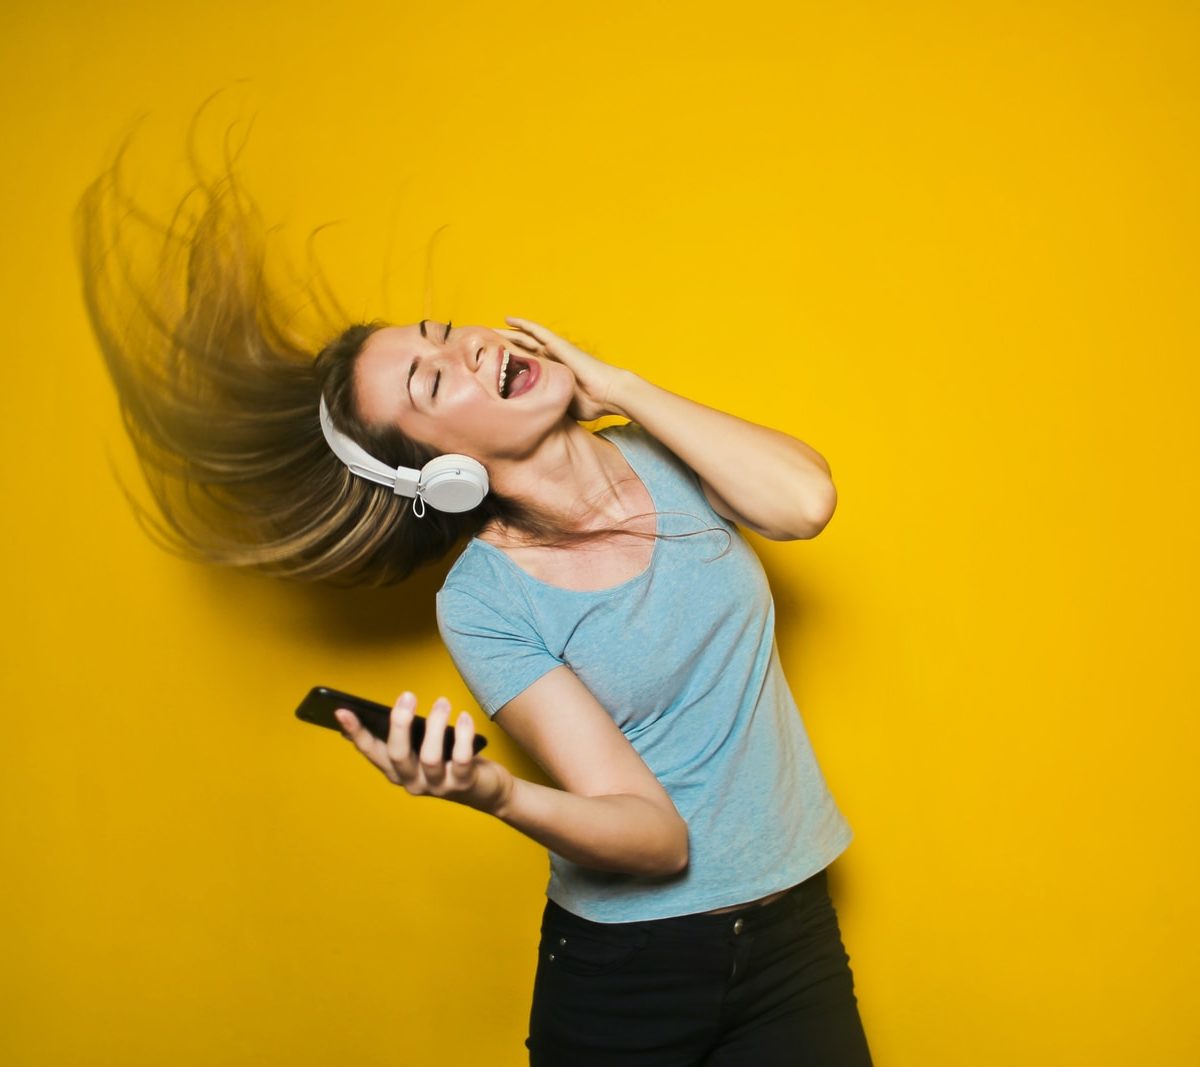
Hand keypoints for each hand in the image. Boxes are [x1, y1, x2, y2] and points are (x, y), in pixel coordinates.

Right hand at [335, 692, 511, 813]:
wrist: (487, 790)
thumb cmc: (450, 761)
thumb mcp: (424, 747)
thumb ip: (410, 734)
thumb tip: (397, 706)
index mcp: (397, 771)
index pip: (371, 752)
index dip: (356, 733)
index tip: (342, 711)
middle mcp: (412, 781)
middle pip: (397, 755)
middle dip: (399, 724)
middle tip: (407, 695)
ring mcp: (437, 786)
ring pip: (429, 757)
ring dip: (435, 725)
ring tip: (442, 702)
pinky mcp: (463, 784)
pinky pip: (462, 759)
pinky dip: (463, 736)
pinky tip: (464, 717)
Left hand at [497, 316, 634, 421]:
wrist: (607, 394)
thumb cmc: (589, 404)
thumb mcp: (559, 408)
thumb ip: (546, 409)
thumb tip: (530, 426)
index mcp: (550, 374)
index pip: (524, 366)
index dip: (508, 364)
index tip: (490, 366)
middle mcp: (550, 359)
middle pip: (521, 349)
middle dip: (503, 347)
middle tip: (482, 345)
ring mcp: (554, 351)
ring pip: (525, 338)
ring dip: (507, 333)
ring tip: (488, 329)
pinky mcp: (558, 345)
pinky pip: (537, 331)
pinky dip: (523, 324)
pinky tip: (508, 320)